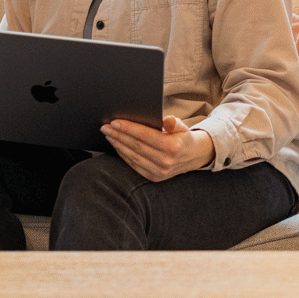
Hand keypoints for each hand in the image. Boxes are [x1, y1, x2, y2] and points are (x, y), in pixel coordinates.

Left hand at [100, 115, 214, 182]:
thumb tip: (166, 120)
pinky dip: (123, 155)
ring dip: (118, 145)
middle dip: (118, 135)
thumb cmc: (182, 137)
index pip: (145, 136)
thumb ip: (173, 122)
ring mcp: (160, 172)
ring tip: (108, 134)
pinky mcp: (154, 177)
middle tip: (105, 127)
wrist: (192, 157)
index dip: (128, 128)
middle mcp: (166, 161)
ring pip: (133, 156)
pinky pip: (134, 165)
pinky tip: (117, 145)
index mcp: (173, 147)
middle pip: (136, 146)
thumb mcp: (182, 126)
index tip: (114, 122)